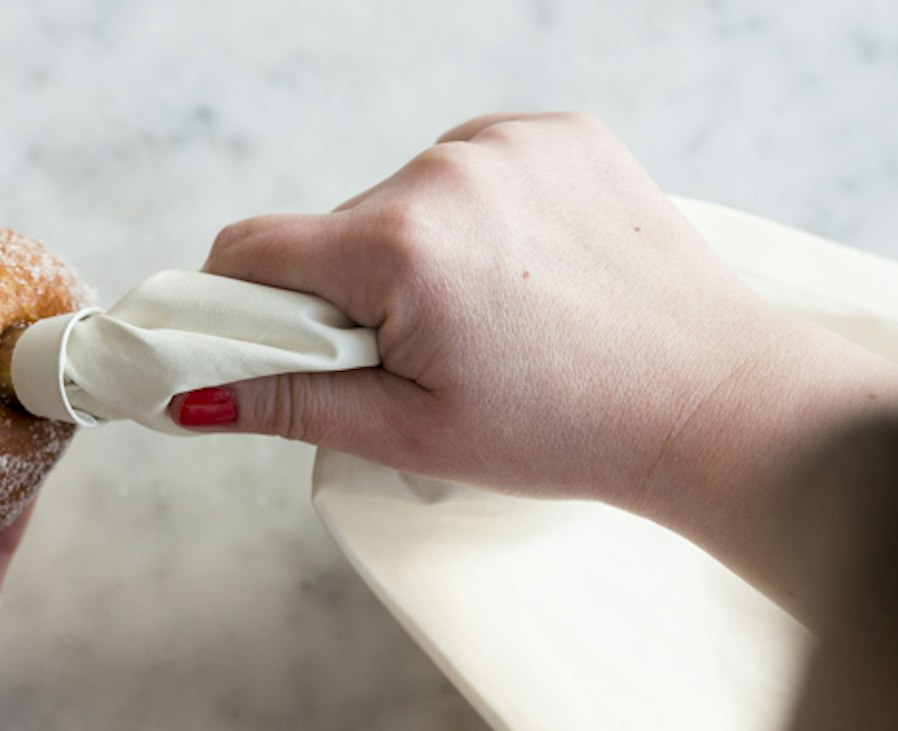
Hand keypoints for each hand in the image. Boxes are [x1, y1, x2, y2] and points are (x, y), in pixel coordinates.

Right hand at [186, 111, 897, 605]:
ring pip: (398, 197)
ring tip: (486, 318)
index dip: (236, 305)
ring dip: (410, 251)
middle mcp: (448, 168)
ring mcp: (510, 141)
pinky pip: (468, 168)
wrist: (713, 400)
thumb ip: (284, 401)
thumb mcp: (405, 433)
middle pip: (330, 229)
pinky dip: (473, 217)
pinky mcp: (561, 130)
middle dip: (346, 291)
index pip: (251, 249)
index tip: (269, 348)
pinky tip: (522, 273)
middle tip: (417, 358)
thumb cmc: (566, 429)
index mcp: (400, 245)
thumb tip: (184, 400)